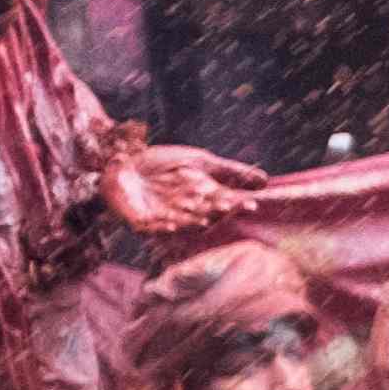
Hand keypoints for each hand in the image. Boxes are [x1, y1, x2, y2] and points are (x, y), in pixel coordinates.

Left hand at [100, 141, 263, 243]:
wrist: (122, 163)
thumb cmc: (161, 163)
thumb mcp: (199, 161)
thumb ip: (231, 171)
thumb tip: (266, 181)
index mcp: (203, 197)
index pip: (225, 203)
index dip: (237, 205)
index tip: (252, 204)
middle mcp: (188, 211)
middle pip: (207, 214)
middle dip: (217, 211)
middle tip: (230, 205)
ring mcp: (166, 219)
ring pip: (185, 223)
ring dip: (195, 220)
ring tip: (206, 215)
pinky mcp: (143, 224)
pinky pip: (156, 228)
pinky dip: (165, 226)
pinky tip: (174, 224)